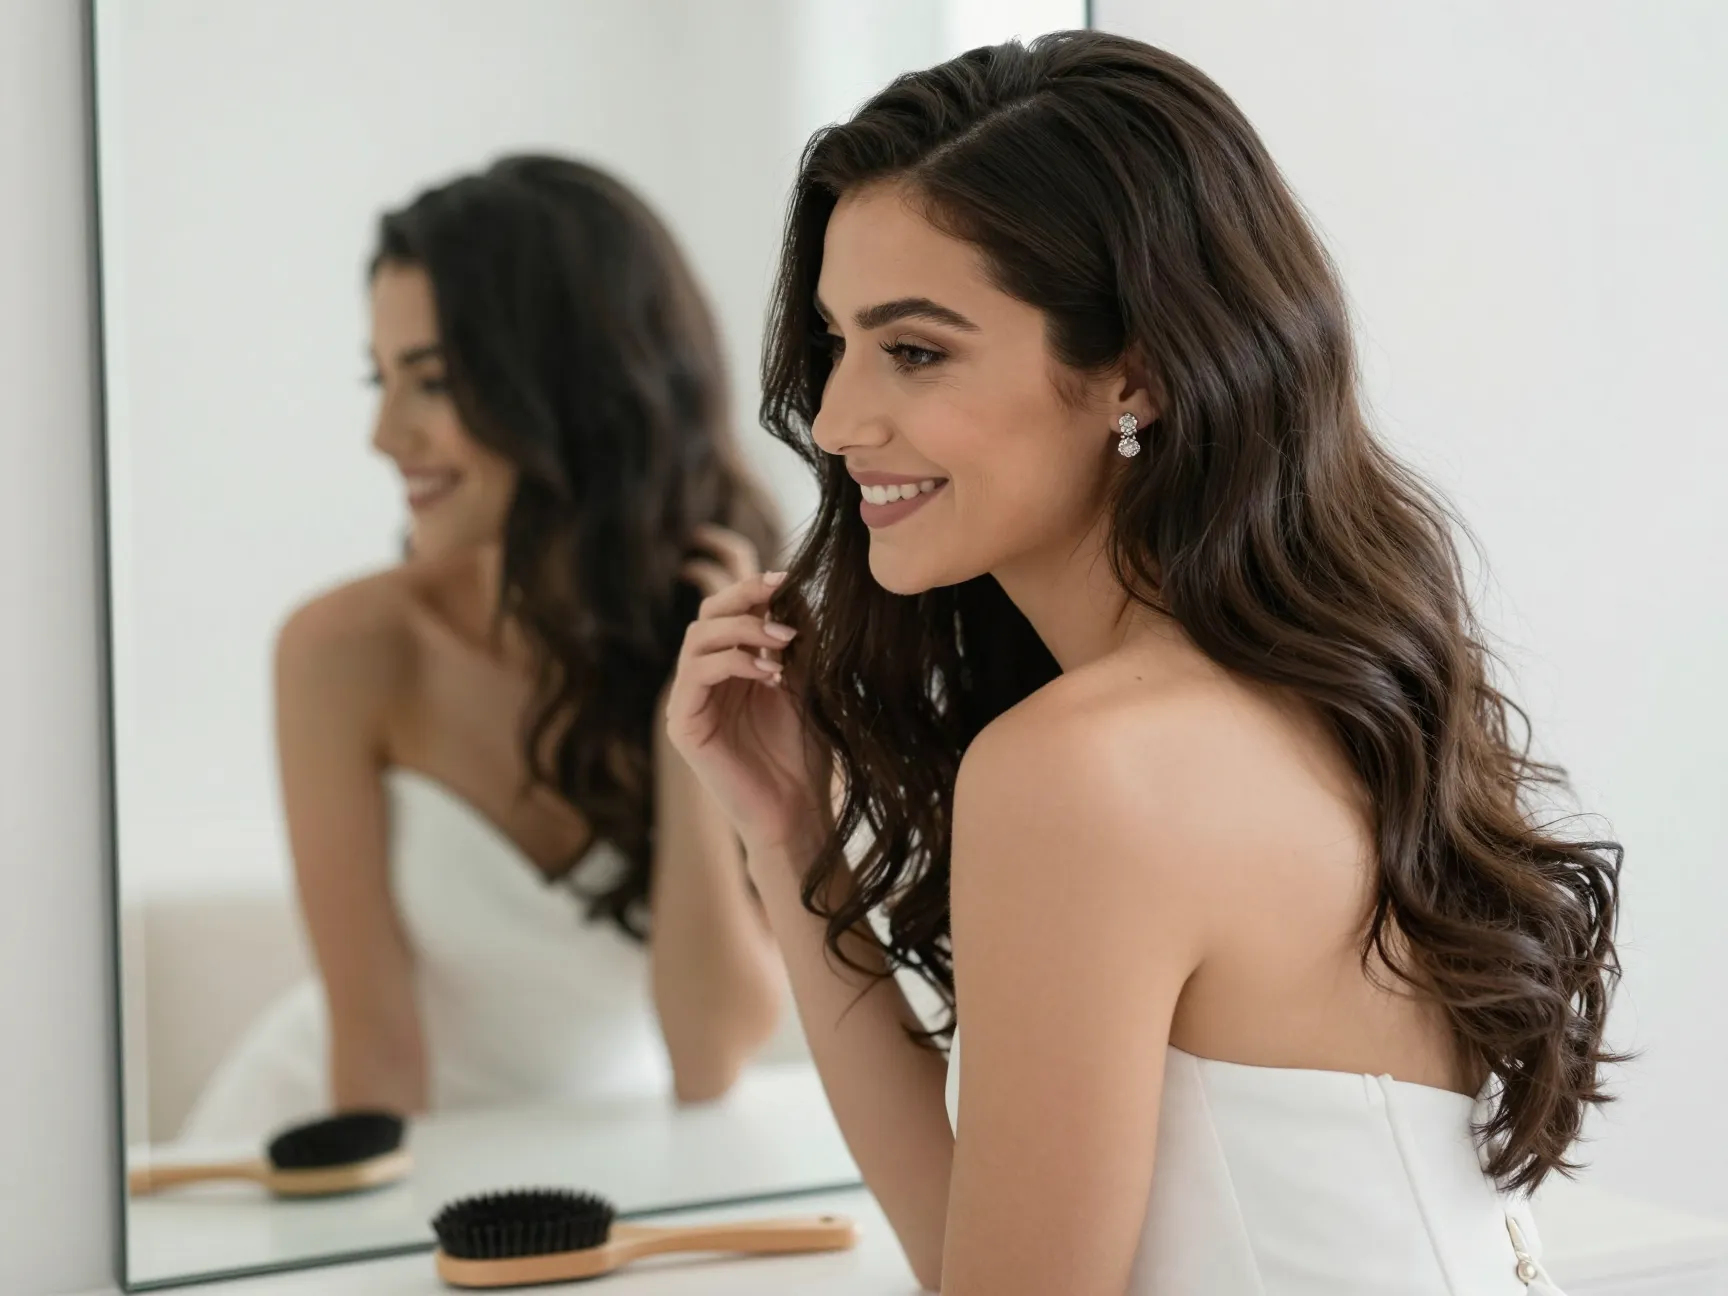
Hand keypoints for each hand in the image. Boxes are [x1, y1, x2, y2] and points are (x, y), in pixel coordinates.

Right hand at [669, 537, 824, 859]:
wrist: (799, 810)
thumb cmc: (805, 752)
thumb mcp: (807, 683)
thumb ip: (796, 641)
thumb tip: (795, 588)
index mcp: (731, 667)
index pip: (728, 612)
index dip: (752, 588)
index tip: (789, 578)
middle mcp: (704, 680)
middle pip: (706, 616)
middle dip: (743, 597)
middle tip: (779, 593)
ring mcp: (690, 702)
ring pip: (698, 638)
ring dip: (743, 628)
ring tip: (784, 640)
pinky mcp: (683, 725)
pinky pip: (696, 674)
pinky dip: (734, 662)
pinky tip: (770, 673)